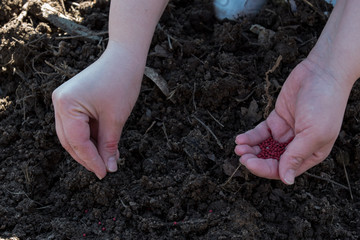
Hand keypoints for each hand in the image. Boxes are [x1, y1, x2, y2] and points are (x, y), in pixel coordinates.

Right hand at [52, 42, 144, 178]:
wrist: (124, 58)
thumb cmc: (122, 83)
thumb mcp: (115, 118)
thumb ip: (109, 145)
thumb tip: (109, 168)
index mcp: (66, 104)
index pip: (76, 141)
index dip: (91, 160)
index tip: (103, 174)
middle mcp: (59, 102)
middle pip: (70, 140)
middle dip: (87, 156)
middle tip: (104, 170)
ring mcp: (64, 100)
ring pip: (73, 135)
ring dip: (89, 148)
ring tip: (107, 159)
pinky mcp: (72, 100)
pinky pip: (78, 125)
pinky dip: (90, 137)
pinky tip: (104, 146)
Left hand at [235, 59, 350, 183]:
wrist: (321, 73)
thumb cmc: (324, 104)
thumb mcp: (313, 134)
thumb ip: (296, 156)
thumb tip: (286, 180)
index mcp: (310, 154)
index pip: (284, 169)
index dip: (265, 169)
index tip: (249, 164)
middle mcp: (297, 146)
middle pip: (271, 160)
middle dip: (255, 160)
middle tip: (242, 156)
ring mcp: (285, 133)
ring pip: (264, 148)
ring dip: (250, 150)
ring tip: (239, 147)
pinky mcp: (276, 120)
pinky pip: (260, 133)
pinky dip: (250, 137)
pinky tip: (240, 139)